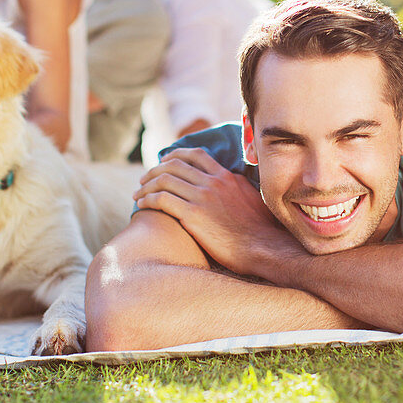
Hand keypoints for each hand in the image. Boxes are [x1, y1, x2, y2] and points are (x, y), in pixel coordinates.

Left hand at [133, 148, 297, 274]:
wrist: (264, 248)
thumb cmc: (261, 231)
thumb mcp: (253, 200)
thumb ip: (238, 189)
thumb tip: (234, 188)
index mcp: (227, 177)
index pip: (197, 155)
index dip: (176, 155)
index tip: (165, 161)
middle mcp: (214, 182)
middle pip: (175, 164)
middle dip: (155, 169)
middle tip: (144, 178)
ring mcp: (203, 197)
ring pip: (165, 179)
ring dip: (146, 184)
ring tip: (138, 194)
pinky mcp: (194, 215)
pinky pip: (162, 199)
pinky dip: (148, 199)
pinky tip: (142, 205)